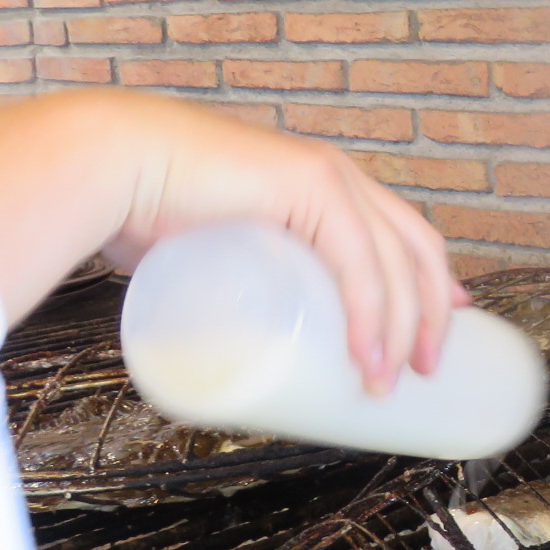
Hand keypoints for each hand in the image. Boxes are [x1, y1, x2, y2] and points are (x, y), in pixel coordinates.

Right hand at [0, 90, 468, 392]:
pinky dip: (372, 313)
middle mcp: (340, 177)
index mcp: (329, 186)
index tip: (438, 337)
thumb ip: (236, 279)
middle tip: (425, 374)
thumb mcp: (218, 251)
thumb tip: (236, 337)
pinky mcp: (308, 184)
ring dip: (400, 332)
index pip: (406, 238)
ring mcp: (329, 177)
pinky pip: (359, 260)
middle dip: (432, 318)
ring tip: (384, 385)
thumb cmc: (148, 211)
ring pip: (395, 264)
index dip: (434, 288)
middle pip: (415, 253)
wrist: (111, 165)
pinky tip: (370, 353)